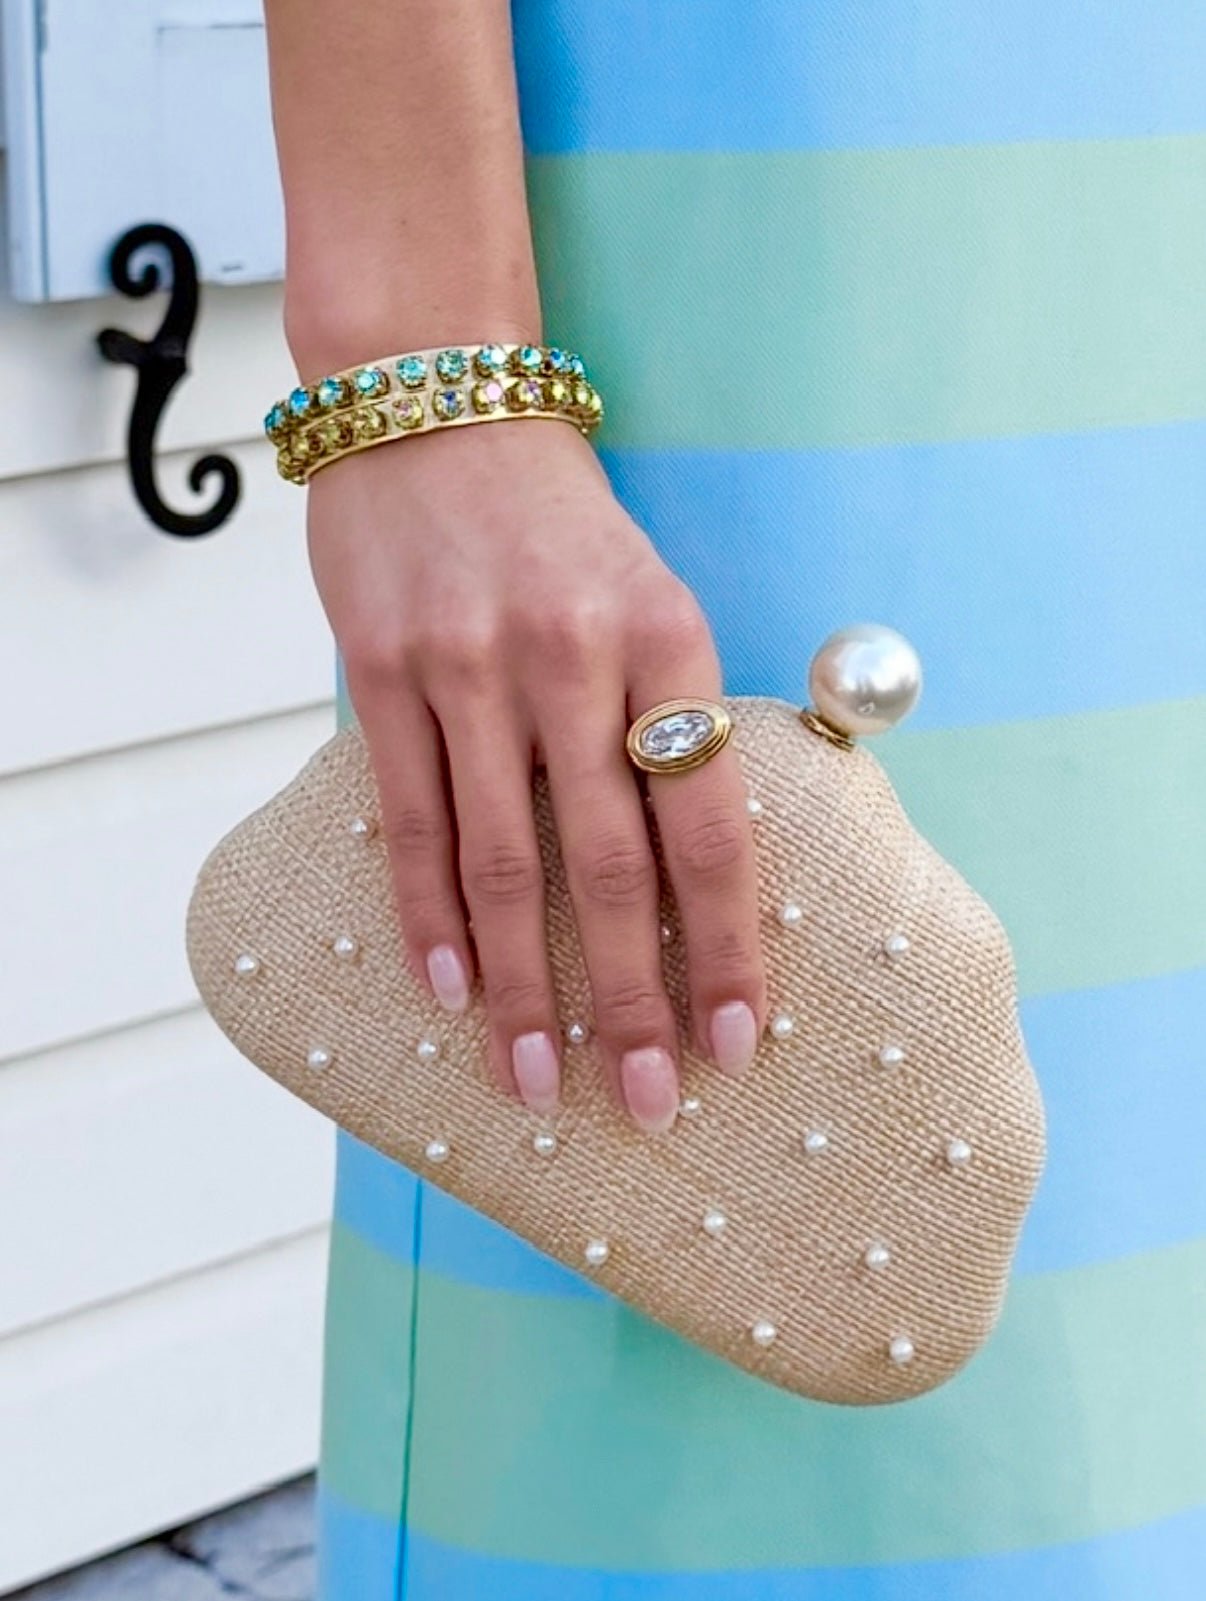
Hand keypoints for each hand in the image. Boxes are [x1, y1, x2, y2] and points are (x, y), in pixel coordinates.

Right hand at [305, 418, 767, 1133]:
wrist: (436, 410)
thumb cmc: (563, 532)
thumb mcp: (655, 600)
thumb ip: (675, 726)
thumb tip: (701, 881)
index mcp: (667, 641)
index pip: (708, 828)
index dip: (725, 947)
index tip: (736, 1043)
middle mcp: (573, 658)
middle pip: (609, 865)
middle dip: (631, 998)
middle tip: (647, 1100)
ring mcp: (470, 667)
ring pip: (502, 860)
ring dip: (522, 986)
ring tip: (537, 1081)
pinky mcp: (383, 673)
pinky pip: (409, 817)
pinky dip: (429, 914)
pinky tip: (449, 991)